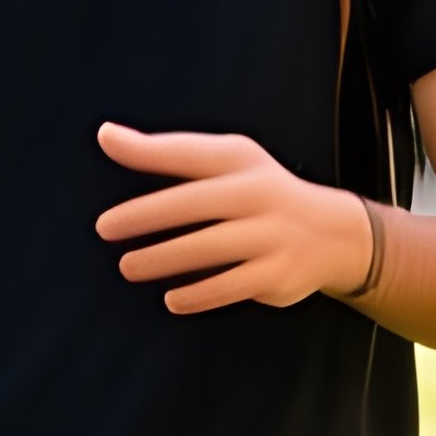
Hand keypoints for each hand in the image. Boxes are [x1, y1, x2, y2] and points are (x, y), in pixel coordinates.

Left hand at [94, 123, 372, 313]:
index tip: (106, 142)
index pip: (189, 152)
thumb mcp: (223, 165)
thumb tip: (105, 136)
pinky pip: (230, 287)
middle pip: (194, 204)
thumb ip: (166, 154)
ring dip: (164, 259)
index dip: (148, 149)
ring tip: (127, 267)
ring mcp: (269, 236)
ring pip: (209, 248)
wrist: (331, 234)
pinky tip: (171, 299)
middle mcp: (257, 195)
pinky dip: (198, 295)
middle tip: (104, 228)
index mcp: (240, 162)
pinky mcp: (275, 274)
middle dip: (146, 215)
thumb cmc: (257, 196)